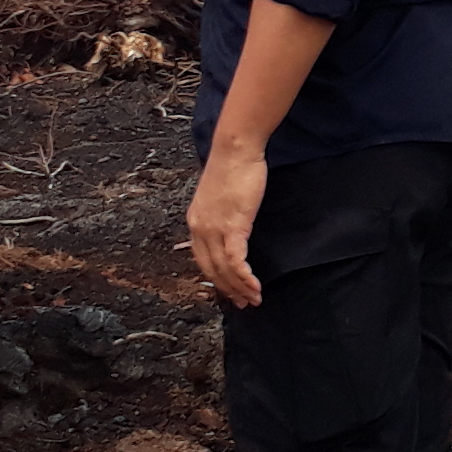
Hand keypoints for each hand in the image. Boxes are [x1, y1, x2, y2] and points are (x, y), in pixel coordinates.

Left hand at [188, 148, 268, 308]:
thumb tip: (232, 225)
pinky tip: (255, 287)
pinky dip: (246, 278)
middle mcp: (200, 229)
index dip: (217, 279)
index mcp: (195, 222)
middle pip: (211, 270)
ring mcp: (214, 229)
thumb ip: (222, 214)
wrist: (235, 149)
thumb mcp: (222, 196)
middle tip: (243, 302)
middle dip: (228, 290)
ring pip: (224, 270)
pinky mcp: (232, 227)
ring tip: (253, 299)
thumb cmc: (233, 166)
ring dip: (239, 288)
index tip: (229, 290)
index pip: (203, 260)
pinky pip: (237, 261)